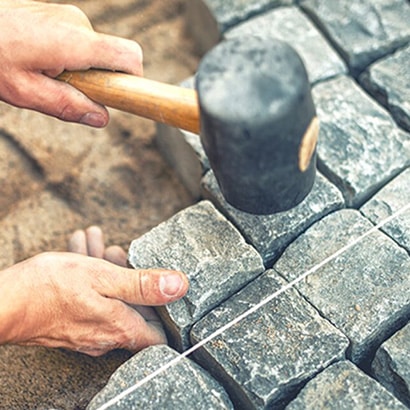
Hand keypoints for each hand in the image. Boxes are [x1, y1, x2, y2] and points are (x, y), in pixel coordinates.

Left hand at [0, 1, 142, 126]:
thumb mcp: (27, 92)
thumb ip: (69, 107)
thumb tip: (101, 118)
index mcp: (76, 42)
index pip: (129, 56)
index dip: (134, 80)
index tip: (121, 96)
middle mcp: (77, 23)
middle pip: (113, 57)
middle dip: (101, 79)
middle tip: (69, 89)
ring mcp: (68, 16)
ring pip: (96, 51)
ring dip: (83, 69)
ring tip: (47, 73)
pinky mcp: (59, 15)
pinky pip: (81, 41)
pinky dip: (72, 57)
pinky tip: (42, 60)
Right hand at [0, 227, 188, 355]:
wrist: (0, 302)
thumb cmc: (49, 289)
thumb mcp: (104, 277)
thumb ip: (143, 285)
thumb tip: (179, 286)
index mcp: (121, 327)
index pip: (159, 334)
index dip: (166, 310)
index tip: (162, 286)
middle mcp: (106, 335)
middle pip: (132, 306)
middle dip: (130, 274)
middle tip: (118, 250)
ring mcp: (87, 331)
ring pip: (108, 296)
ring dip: (106, 267)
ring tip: (94, 242)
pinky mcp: (72, 323)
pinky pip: (90, 299)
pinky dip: (90, 276)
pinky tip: (81, 247)